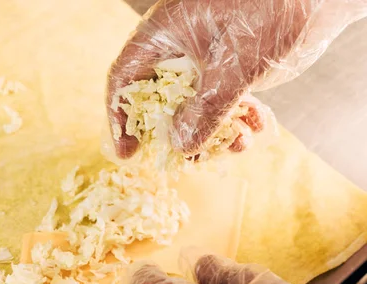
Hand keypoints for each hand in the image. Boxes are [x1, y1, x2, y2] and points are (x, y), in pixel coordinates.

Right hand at [107, 0, 366, 157]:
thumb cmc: (273, 9)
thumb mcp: (236, 64)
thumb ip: (207, 108)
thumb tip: (180, 147)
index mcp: (163, 35)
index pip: (124, 78)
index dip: (120, 117)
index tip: (127, 152)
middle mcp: (177, 49)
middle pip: (156, 100)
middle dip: (172, 134)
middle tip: (187, 158)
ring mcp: (203, 60)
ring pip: (190, 108)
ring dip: (210, 133)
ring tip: (237, 144)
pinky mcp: (227, 69)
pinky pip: (218, 103)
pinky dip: (234, 120)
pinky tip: (256, 127)